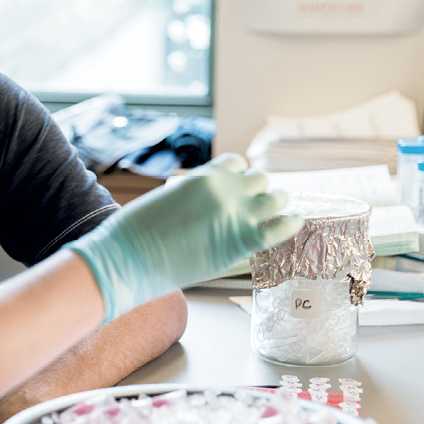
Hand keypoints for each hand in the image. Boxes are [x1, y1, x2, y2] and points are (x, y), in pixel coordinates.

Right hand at [69, 153, 302, 321]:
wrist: (128, 258)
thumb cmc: (137, 233)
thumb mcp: (167, 199)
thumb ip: (194, 195)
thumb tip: (206, 203)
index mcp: (205, 176)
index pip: (237, 164)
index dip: (240, 177)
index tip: (240, 189)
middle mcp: (225, 189)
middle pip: (261, 180)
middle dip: (259, 191)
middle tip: (258, 205)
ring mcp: (237, 215)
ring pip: (277, 198)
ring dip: (277, 203)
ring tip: (278, 211)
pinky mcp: (242, 241)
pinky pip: (282, 227)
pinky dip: (291, 223)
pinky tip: (295, 222)